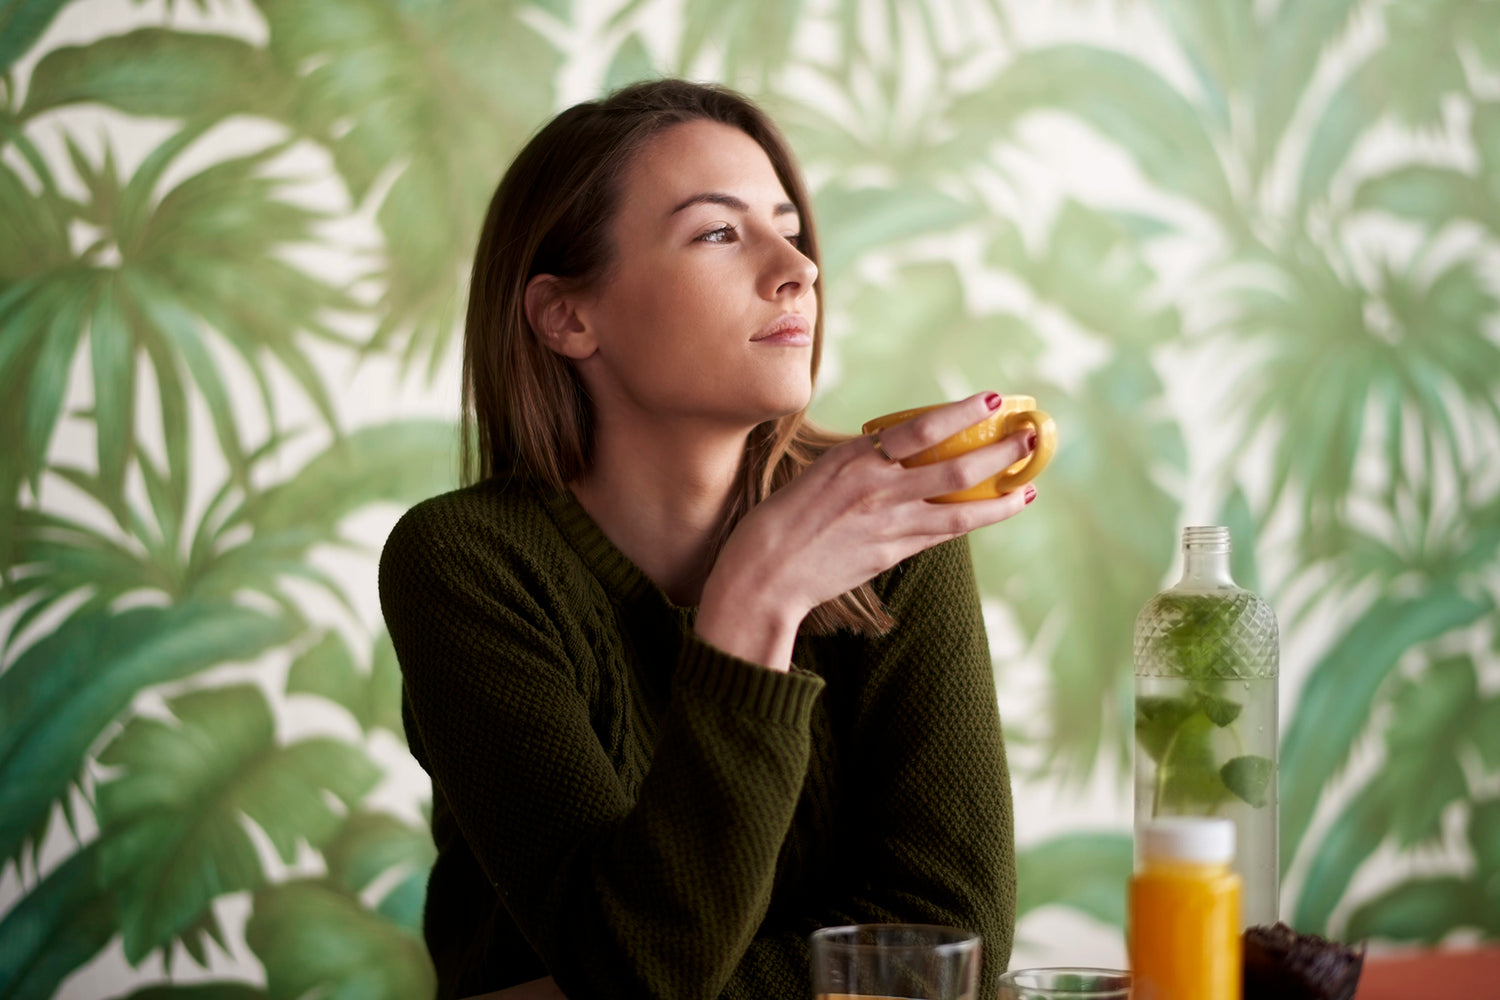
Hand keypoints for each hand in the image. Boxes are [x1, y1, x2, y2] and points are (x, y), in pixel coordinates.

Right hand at [696, 392, 1035, 670]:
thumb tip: (899, 451)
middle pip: (956, 467)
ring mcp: (887, 524)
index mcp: (854, 458)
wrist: (764, 575)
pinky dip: (976, 520)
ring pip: (961, 507)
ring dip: (1002, 493)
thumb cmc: (783, 520)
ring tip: (1030, 482)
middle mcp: (876, 488)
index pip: (921, 428)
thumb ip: (862, 464)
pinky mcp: (891, 554)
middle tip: (1030, 437)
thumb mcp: (820, 475)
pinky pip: (944, 533)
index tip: (992, 399)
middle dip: (1000, 450)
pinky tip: (998, 510)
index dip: (962, 412)